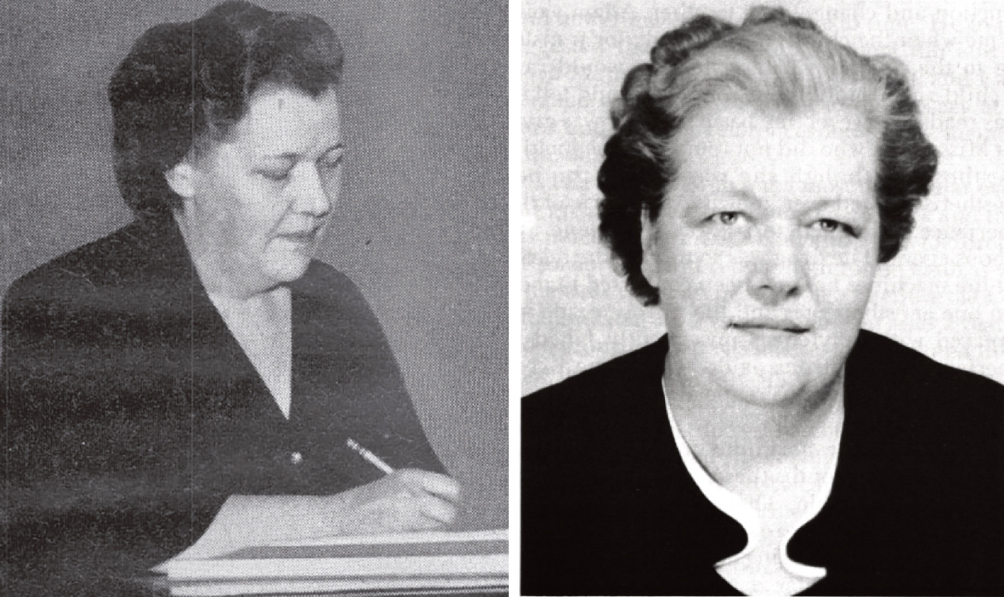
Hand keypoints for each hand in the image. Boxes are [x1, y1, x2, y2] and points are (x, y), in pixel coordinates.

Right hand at [332, 469, 460, 534]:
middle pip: (450, 512)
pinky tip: (409, 531)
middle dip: (447, 517)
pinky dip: (422, 537)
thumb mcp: (397, 482)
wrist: (344, 515)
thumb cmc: (371, 499)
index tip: (453, 502)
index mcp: (412, 477)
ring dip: (435, 528)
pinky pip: (424, 537)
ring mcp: (406, 515)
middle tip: (441, 517)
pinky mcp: (401, 533)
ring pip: (439, 528)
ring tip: (420, 524)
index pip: (451, 487)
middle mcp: (412, 494)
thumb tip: (452, 498)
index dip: (455, 497)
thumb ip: (423, 487)